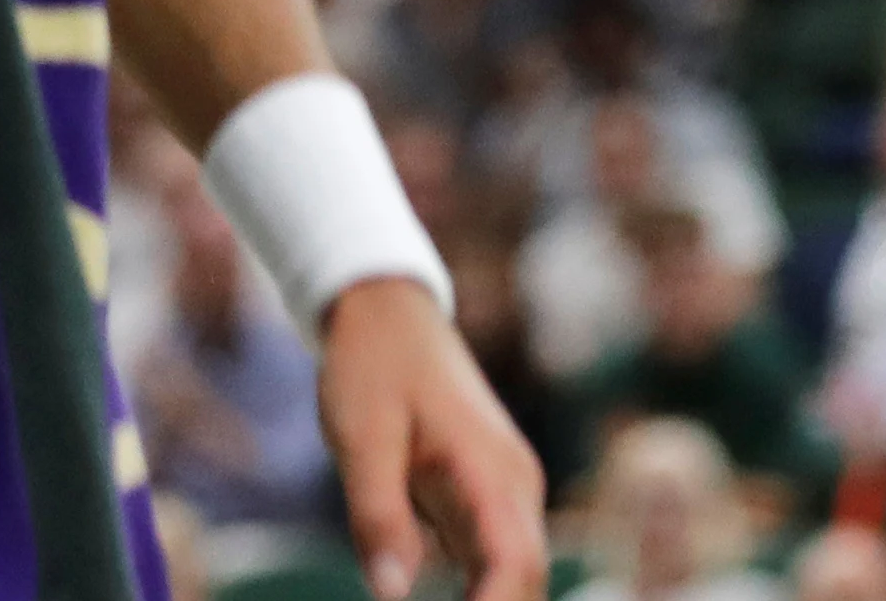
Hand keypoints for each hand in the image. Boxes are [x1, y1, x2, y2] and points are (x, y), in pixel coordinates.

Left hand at [317, 276, 547, 600]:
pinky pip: (495, 567)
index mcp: (490, 472)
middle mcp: (514, 488)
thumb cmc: (370, 369)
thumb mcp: (361, 438)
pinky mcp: (484, 501)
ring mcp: (504, 495)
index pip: (513, 567)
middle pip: (525, 584)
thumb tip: (393, 597)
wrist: (385, 312)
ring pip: (515, 579)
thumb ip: (378, 515)